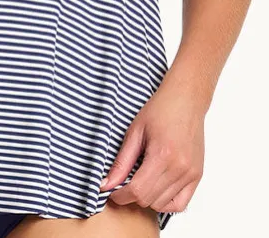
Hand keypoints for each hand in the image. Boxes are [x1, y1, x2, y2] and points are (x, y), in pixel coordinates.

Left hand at [99, 80, 205, 215]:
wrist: (186, 100)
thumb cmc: (161, 110)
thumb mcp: (135, 132)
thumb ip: (122, 161)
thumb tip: (107, 184)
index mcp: (162, 155)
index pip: (138, 190)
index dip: (120, 195)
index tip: (111, 191)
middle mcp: (180, 168)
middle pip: (149, 200)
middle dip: (131, 197)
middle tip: (122, 185)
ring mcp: (191, 174)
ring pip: (163, 204)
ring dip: (147, 198)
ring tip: (140, 181)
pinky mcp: (197, 176)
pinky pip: (180, 204)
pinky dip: (166, 202)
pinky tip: (156, 189)